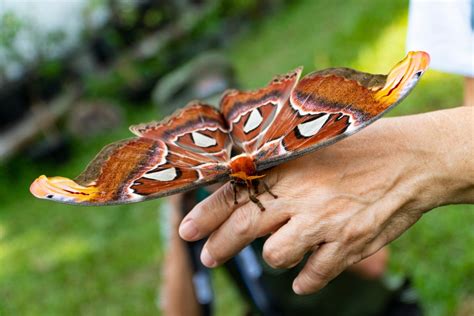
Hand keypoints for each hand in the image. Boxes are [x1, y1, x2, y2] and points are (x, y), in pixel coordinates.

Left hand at [179, 107, 473, 294]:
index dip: (206, 216)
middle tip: (209, 257)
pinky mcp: (348, 246)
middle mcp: (301, 196)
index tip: (187, 232)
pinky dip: (305, 279)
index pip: (235, 195)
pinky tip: (305, 275)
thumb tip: (241, 183)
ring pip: (275, 256)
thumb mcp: (313, 148)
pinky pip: (312, 277)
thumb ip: (279, 167)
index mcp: (289, 167)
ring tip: (281, 249)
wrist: (412, 160)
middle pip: (245, 228)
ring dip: (274, 256)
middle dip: (220, 246)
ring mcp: (324, 223)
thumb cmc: (361, 149)